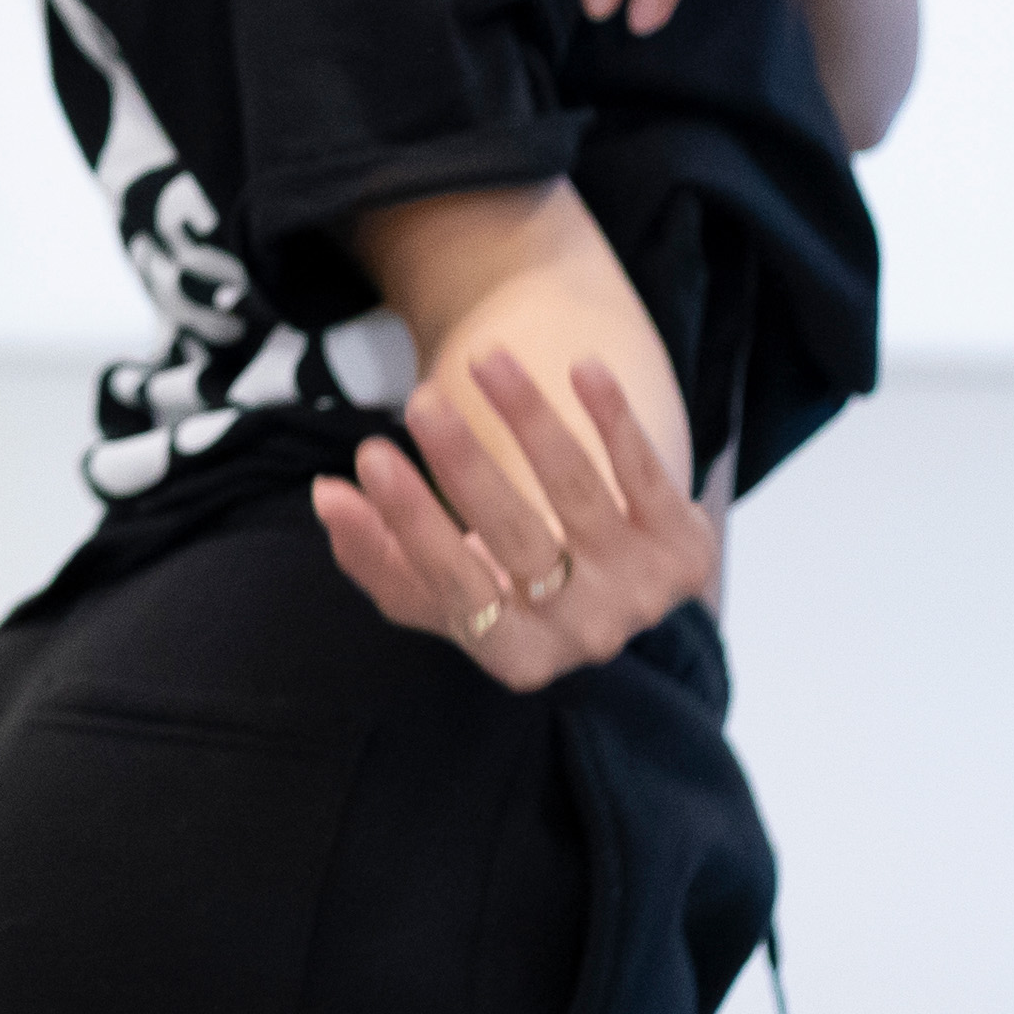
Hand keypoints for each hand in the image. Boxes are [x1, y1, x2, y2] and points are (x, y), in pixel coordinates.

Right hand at [312, 348, 717, 692]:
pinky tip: (581, 368)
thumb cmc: (498, 581)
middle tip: (420, 403)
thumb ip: (372, 550)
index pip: (456, 588)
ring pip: (579, 496)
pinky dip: (616, 421)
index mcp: (515, 655)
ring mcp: (644, 595)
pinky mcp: (686, 550)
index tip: (368, 455)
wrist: (606, 587)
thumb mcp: (432, 586)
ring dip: (532, 420)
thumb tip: (328, 495)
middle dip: (465, 467)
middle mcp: (585, 636)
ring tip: (485, 357)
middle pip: (518, 541)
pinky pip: (648, 477)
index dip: (413, 522)